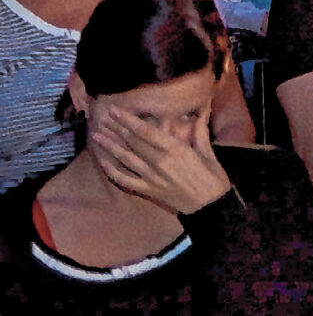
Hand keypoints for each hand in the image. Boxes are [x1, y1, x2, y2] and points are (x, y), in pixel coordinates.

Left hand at [88, 101, 232, 213]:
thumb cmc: (212, 177)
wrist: (209, 206)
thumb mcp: (207, 151)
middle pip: (133, 142)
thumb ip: (200, 130)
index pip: (146, 132)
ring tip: (98, 135)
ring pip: (125, 159)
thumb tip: (202, 110)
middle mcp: (158, 162)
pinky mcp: (147, 190)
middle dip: (117, 129)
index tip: (116, 110)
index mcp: (175, 149)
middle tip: (103, 118)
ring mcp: (150, 177)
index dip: (129, 121)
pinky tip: (103, 162)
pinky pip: (125, 180)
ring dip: (110, 146)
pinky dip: (112, 172)